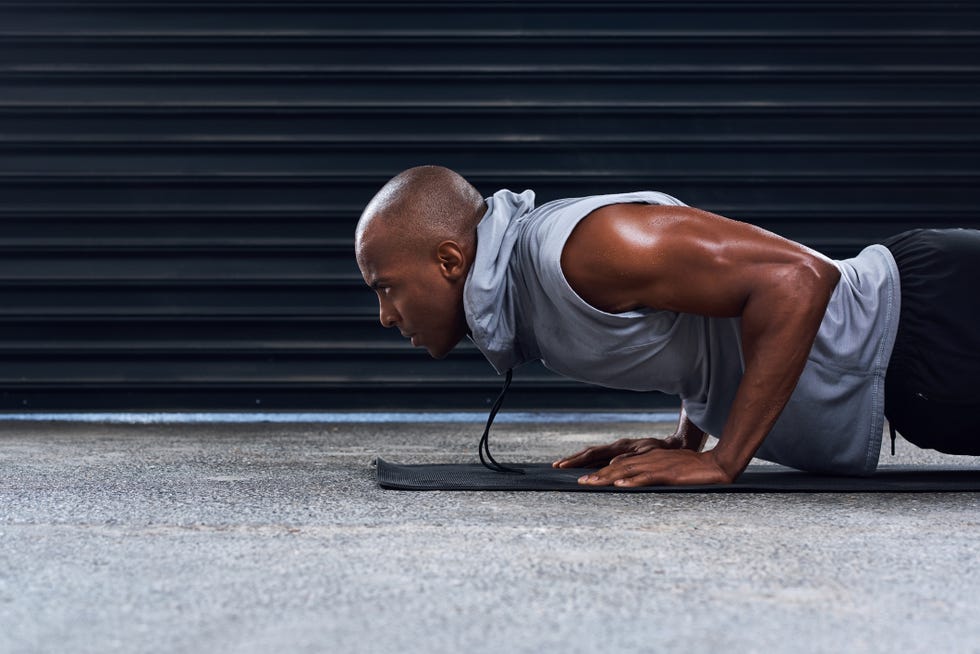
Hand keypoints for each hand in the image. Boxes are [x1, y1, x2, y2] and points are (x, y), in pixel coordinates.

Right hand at [552, 437, 675, 468]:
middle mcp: (617, 448)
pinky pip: (603, 457)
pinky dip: (591, 462)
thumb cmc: (664, 451)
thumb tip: (612, 463)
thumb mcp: (649, 455)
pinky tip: (586, 467)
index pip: (594, 454)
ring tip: (564, 466)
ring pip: (595, 455)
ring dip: (579, 460)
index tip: (563, 465)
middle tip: (556, 466)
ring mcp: (619, 450)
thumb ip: (631, 459)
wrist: (676, 444)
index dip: (577, 460)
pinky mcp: (623, 453)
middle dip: (572, 459)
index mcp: (620, 448)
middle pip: (590, 453)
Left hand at [577, 448, 731, 486]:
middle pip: (617, 467)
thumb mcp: (667, 470)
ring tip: (591, 483)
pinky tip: (620, 484)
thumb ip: (650, 474)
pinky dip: (632, 481)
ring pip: (626, 471)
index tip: (585, 477)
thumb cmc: (693, 469)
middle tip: (579, 481)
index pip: (619, 464)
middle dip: (597, 474)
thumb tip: (631, 481)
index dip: (601, 470)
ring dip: (607, 477)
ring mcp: (657, 466)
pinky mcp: (667, 474)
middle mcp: (648, 460)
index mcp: (647, 459)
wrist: (715, 465)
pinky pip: (646, 477)